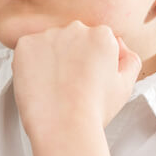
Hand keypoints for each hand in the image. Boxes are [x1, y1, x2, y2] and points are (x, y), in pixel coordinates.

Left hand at [12, 22, 140, 138]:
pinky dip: (31, 64)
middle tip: (72, 83)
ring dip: (51, 59)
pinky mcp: (25, 45)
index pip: (97, 40)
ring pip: (49, 44)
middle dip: (72, 56)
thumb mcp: (126, 84)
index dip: (92, 61)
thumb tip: (120, 45)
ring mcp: (49, 36)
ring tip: (55, 86)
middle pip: (73, 39)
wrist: (64, 126)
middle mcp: (76, 29)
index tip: (89, 77)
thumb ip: (129, 58)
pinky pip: (28, 50)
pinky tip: (41, 83)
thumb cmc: (94, 109)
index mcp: (103, 36)